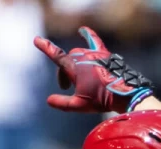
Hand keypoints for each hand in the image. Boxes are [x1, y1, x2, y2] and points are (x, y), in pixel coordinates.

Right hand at [33, 27, 154, 114]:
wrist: (124, 94)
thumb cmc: (101, 101)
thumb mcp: (78, 105)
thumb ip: (62, 103)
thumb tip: (49, 100)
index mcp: (75, 68)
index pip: (57, 55)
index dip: (46, 47)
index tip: (37, 40)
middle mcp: (83, 57)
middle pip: (67, 59)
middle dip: (64, 72)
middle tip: (66, 87)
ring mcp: (94, 54)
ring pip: (78, 54)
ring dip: (75, 64)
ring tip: (79, 80)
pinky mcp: (104, 54)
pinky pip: (94, 41)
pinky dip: (88, 35)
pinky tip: (83, 30)